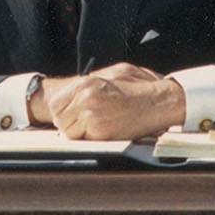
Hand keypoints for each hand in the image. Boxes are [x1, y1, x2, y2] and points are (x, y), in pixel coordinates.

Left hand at [34, 64, 183, 139]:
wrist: (158, 102)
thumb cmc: (138, 87)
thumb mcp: (112, 73)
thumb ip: (90, 81)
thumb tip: (73, 91)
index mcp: (85, 84)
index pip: (56, 103)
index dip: (62, 111)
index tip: (70, 113)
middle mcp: (85, 99)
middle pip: (60, 120)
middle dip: (69, 123)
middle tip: (83, 122)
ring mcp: (92, 117)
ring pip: (70, 133)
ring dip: (79, 133)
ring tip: (96, 126)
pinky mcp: (102, 133)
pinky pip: (85, 141)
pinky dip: (91, 139)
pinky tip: (105, 130)